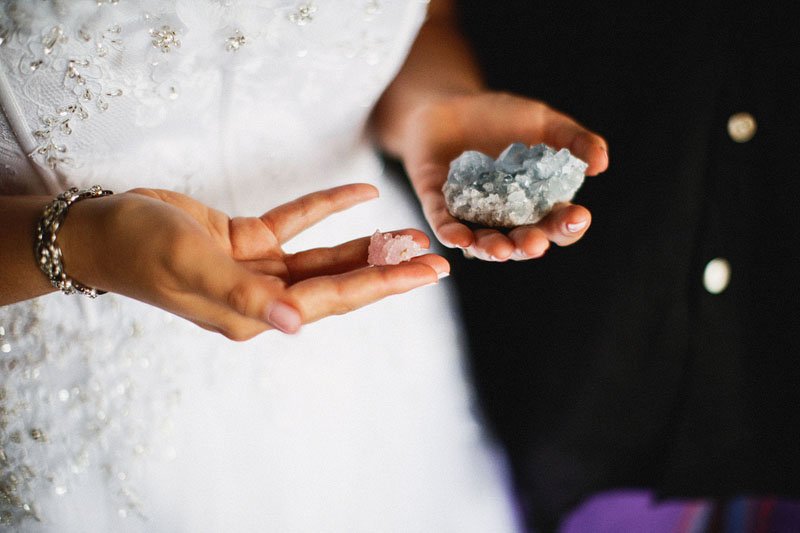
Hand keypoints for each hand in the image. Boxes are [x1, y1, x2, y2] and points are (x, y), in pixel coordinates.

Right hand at [58, 184, 447, 339]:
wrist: (101, 228)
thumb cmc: (140, 250)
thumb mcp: (193, 268)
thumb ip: (246, 296)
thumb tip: (296, 324)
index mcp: (256, 312)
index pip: (334, 298)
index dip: (384, 283)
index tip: (427, 272)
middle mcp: (263, 296)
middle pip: (340, 282)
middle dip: (389, 269)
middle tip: (437, 259)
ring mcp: (257, 269)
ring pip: (325, 256)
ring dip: (366, 244)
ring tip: (410, 234)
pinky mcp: (246, 241)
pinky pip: (296, 223)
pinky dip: (325, 208)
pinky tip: (360, 193)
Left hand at [402, 92, 608, 260]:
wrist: (445, 102)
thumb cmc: (498, 116)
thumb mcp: (541, 122)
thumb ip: (573, 140)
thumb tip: (601, 164)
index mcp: (536, 204)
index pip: (558, 225)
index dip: (569, 225)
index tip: (577, 216)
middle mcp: (505, 219)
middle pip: (522, 242)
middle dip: (531, 245)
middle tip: (537, 243)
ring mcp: (471, 216)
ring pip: (484, 243)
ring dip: (493, 250)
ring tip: (503, 251)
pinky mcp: (438, 205)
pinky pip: (445, 225)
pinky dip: (453, 234)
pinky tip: (460, 240)